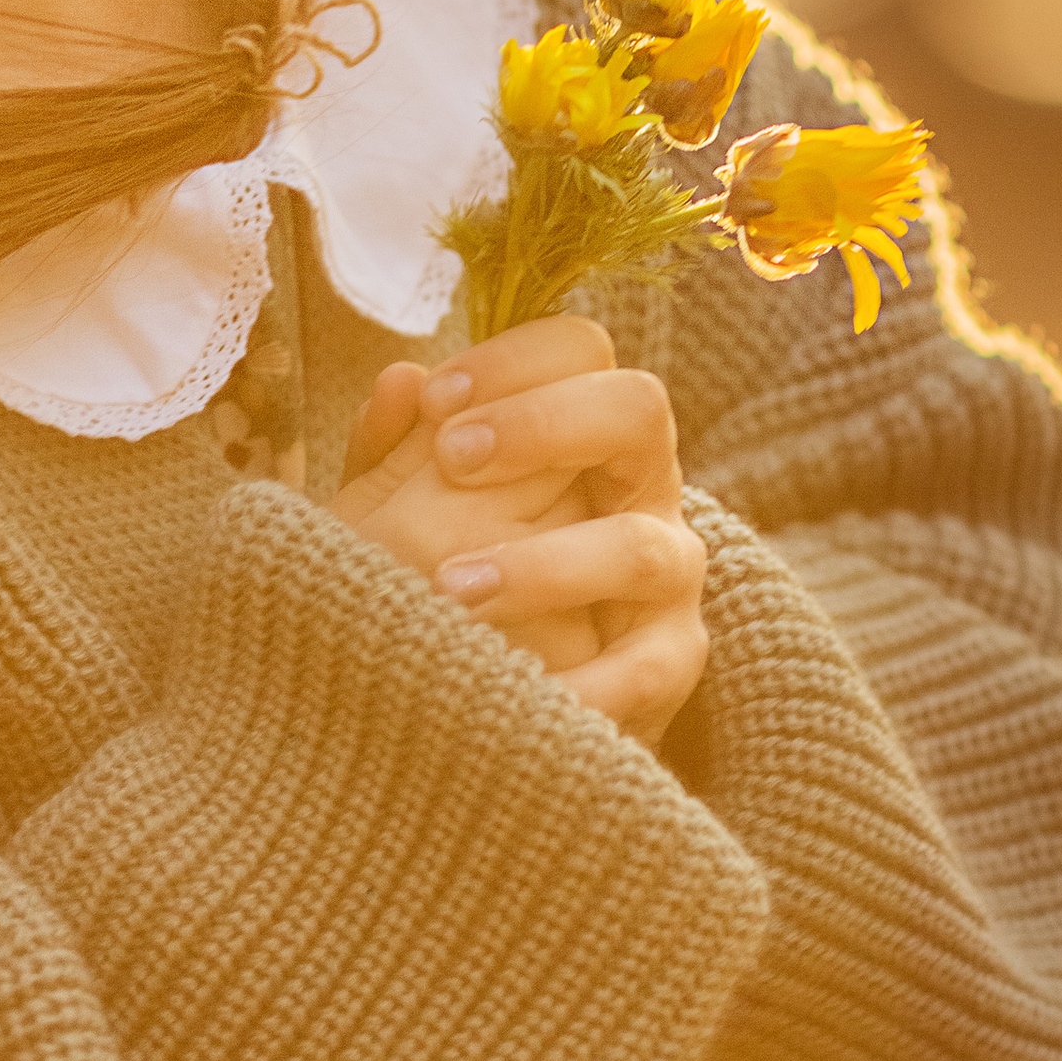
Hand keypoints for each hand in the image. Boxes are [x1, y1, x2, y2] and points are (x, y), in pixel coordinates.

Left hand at [335, 318, 708, 748]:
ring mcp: (666, 578)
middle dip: (544, 423)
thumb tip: (399, 380)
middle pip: (638, 410)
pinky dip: (580, 685)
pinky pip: (646, 670)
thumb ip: (391, 455)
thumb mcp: (400, 515)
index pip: (580, 352)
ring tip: (452, 587)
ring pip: (638, 546)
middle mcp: (640, 490)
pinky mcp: (670, 666)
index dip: (514, 360)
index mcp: (583, 437)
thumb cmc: (445, 586)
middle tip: (453, 460)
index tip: (437, 398)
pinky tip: (506, 690)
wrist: (484, 707)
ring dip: (543, 564)